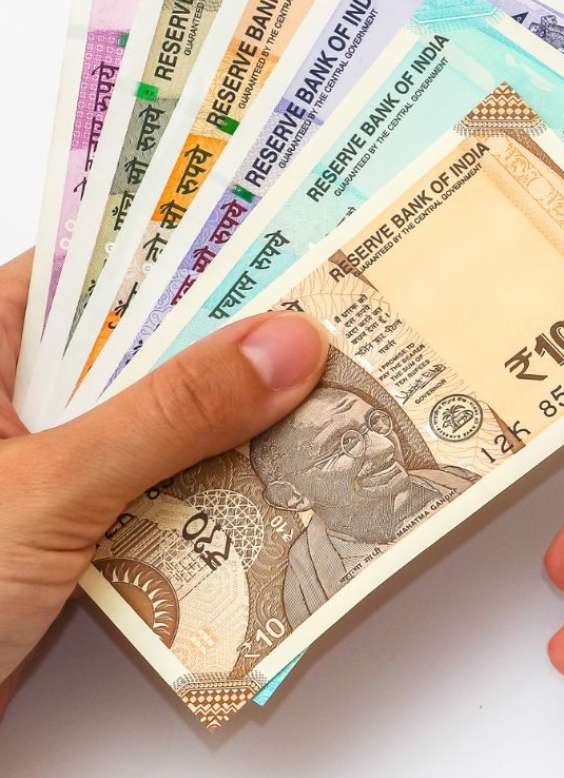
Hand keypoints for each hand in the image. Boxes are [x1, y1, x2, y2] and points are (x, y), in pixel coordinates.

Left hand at [0, 251, 326, 717]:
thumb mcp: (48, 489)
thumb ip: (167, 417)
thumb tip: (281, 348)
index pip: (92, 268)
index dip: (183, 254)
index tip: (278, 249)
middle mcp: (6, 395)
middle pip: (131, 345)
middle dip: (220, 344)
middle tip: (319, 330)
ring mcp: (33, 463)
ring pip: (145, 420)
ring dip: (218, 424)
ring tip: (314, 400)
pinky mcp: (57, 529)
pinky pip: (143, 487)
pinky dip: (197, 489)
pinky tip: (263, 486)